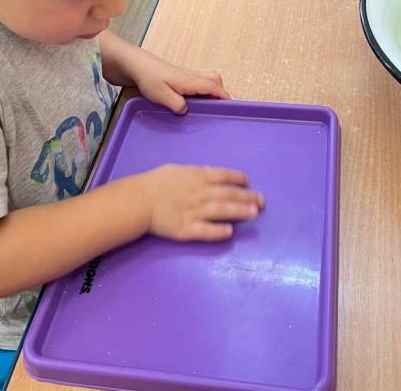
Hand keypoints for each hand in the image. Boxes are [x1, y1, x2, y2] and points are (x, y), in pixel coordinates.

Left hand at [133, 50, 230, 114]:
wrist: (138, 66)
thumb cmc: (149, 79)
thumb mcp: (161, 95)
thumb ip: (175, 103)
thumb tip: (186, 110)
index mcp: (190, 81)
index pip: (213, 86)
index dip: (223, 96)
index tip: (230, 105)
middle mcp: (192, 75)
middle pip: (215, 79)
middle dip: (221, 91)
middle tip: (218, 106)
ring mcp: (187, 74)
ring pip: (208, 77)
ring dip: (213, 87)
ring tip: (209, 102)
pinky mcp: (181, 75)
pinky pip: (200, 78)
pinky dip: (205, 86)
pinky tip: (196, 97)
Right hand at [141, 164, 264, 240]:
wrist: (138, 201)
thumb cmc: (157, 182)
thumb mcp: (178, 169)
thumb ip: (196, 172)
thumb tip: (211, 172)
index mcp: (196, 176)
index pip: (222, 175)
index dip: (237, 178)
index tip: (248, 182)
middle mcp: (198, 193)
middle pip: (227, 193)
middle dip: (246, 196)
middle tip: (262, 201)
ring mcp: (193, 212)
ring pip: (220, 211)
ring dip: (239, 211)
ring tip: (254, 213)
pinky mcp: (186, 229)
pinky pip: (205, 231)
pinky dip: (218, 231)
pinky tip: (230, 232)